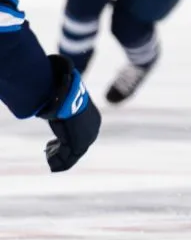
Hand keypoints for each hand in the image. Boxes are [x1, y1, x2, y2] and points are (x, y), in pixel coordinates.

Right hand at [36, 55, 100, 171]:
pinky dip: (58, 161)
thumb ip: (67, 93)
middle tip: (49, 149)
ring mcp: (86, 138)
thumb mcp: (69, 94)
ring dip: (58, 156)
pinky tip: (48, 159)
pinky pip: (67, 159)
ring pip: (71, 154)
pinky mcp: (77, 144)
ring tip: (48, 154)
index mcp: (93, 119)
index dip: (68, 139)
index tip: (55, 141)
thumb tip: (64, 77)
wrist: (68, 96)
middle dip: (63, 149)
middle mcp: (93, 130)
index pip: (82, 133)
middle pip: (77, 145)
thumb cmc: (67, 91)